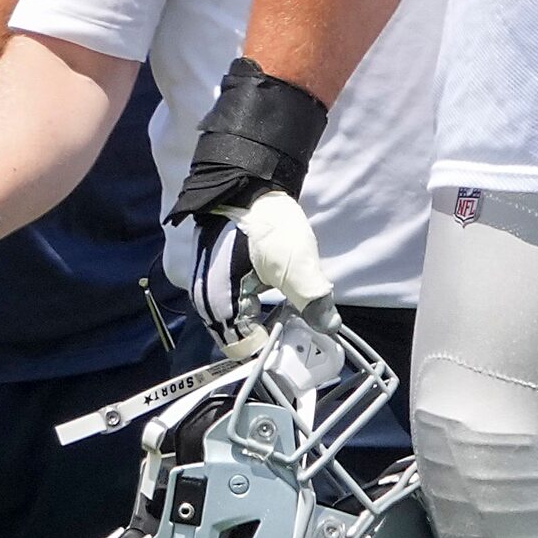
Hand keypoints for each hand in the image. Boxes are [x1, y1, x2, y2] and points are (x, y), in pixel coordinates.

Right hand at [177, 191, 334, 357]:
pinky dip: (260, 307)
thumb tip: (329, 327)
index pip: (245, 351)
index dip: (274, 353)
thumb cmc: (266, 227)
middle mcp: (209, 302)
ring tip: (294, 314)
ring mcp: (212, 288)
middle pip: (242, 339)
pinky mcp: (220, 276)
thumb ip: (313, 303)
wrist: (247, 184)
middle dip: (272, 339)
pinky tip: (281, 296)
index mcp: (220, 306)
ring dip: (267, 322)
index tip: (300, 345)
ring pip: (242, 321)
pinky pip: (239, 304)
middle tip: (301, 331)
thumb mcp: (297, 267)